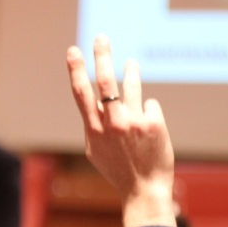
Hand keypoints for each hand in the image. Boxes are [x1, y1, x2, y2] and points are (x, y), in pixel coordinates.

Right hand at [66, 35, 175, 226]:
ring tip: (130, 63)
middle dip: (101, 56)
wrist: (143, 188)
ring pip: (131, 86)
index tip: (73, 51)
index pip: (82, 93)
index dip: (76, 70)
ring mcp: (133, 122)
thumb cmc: (117, 169)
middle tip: (101, 38)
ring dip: (130, 72)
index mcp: (93, 129)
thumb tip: (100, 104)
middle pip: (105, 81)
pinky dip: (147, 112)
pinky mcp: (154, 123)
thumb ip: (95, 125)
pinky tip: (147, 127)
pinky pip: (149, 106)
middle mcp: (112, 123)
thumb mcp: (96, 150)